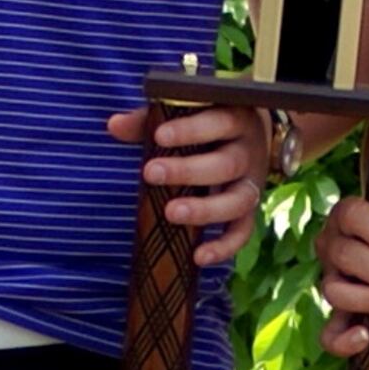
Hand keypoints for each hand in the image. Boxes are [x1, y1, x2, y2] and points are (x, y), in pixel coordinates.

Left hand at [106, 101, 266, 263]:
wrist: (252, 135)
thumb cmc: (208, 122)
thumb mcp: (187, 113)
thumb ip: (150, 119)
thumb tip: (115, 125)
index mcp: (236, 119)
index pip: (218, 122)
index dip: (191, 129)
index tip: (159, 136)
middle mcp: (249, 152)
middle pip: (226, 164)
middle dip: (188, 171)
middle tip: (151, 173)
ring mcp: (253, 183)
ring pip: (238, 201)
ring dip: (205, 210)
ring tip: (170, 213)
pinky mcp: (250, 211)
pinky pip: (243, 232)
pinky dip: (224, 247)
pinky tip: (198, 256)